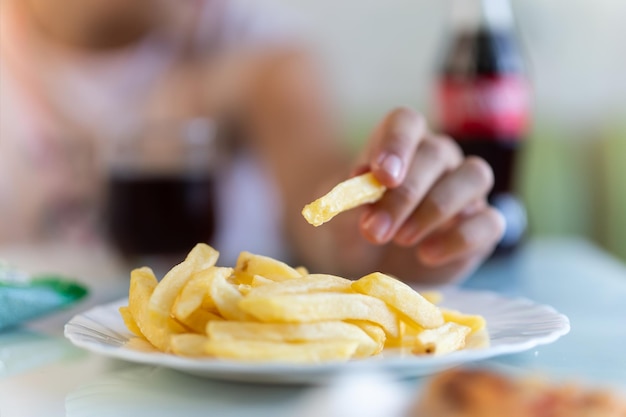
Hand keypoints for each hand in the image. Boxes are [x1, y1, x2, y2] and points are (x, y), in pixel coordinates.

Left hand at [357, 108, 504, 279]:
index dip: (396, 144)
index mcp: (402, 143)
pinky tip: (427, 255)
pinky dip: (460, 239)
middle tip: (376, 231)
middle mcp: (439, 157)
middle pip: (436, 153)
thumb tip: (365, 178)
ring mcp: (465, 188)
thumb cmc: (358, 228)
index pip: (406, 122)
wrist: (371, 264)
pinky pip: (490, 221)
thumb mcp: (344, 216)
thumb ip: (352, 197)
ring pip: (474, 176)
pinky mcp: (483, 223)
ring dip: (436, 208)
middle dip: (405, 194)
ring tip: (402, 240)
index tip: (381, 177)